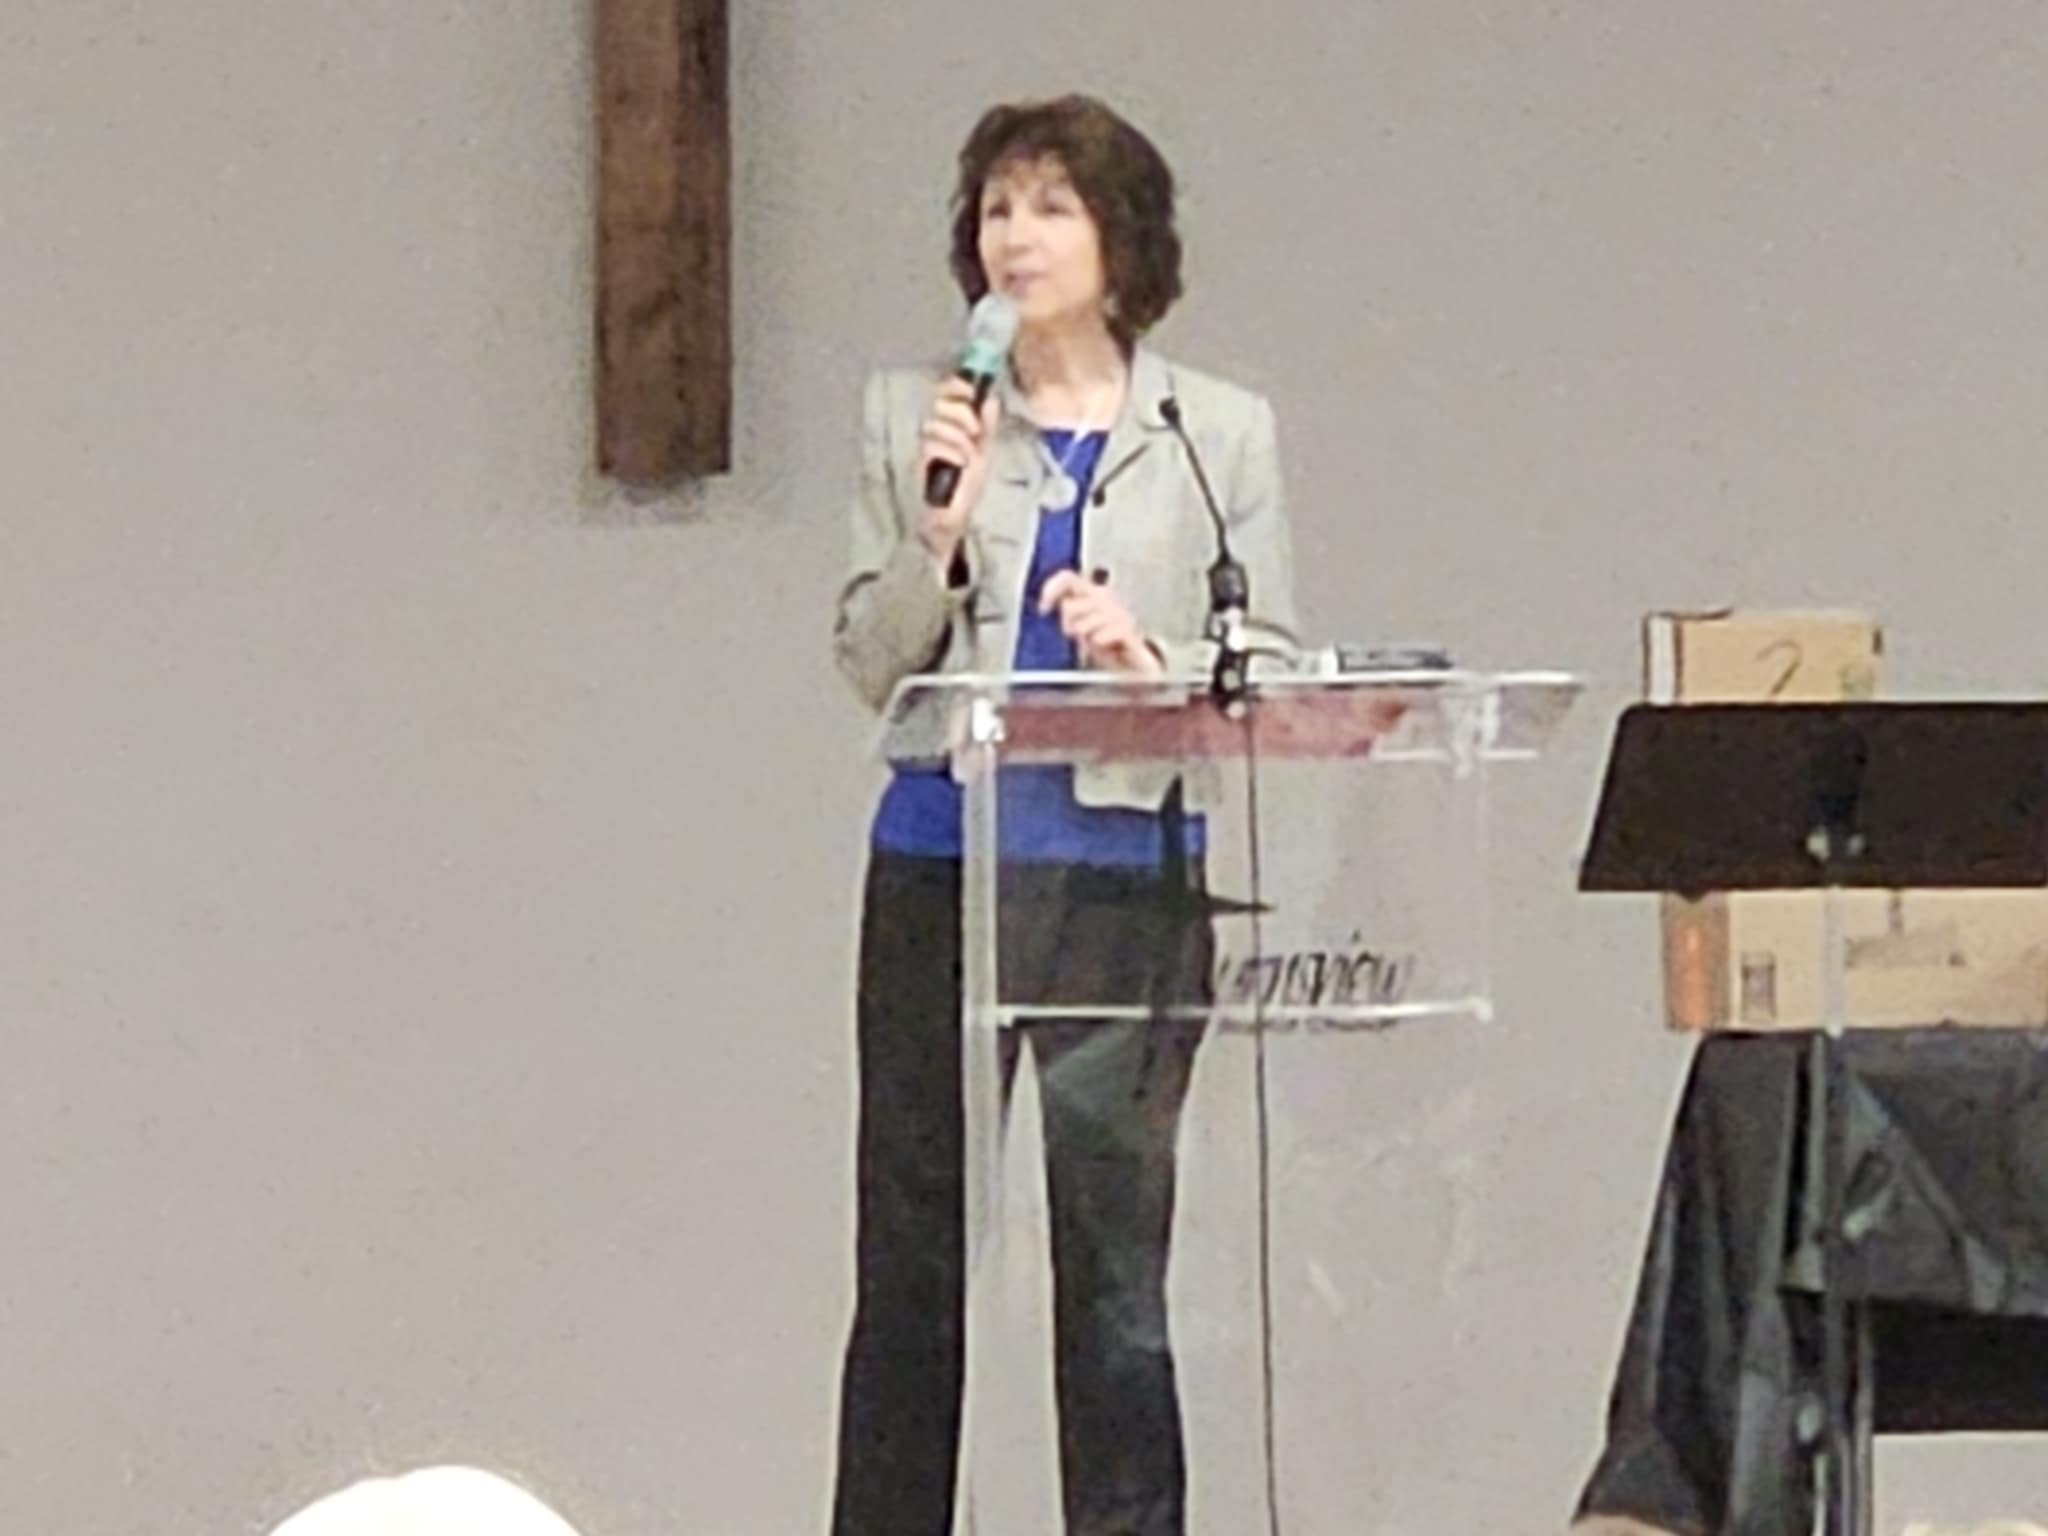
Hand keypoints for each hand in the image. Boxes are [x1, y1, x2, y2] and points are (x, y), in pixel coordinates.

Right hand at [916, 377, 1000, 566]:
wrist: (954, 518)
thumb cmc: (966, 486)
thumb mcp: (983, 451)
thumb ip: (987, 425)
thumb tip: (991, 398)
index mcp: (949, 423)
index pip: (945, 391)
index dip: (957, 386)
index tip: (972, 391)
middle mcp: (934, 430)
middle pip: (939, 402)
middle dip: (961, 411)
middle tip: (975, 430)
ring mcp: (925, 446)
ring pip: (937, 424)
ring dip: (960, 438)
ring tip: (969, 456)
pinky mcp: (919, 463)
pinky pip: (933, 446)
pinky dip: (953, 453)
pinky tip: (961, 465)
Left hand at [1038, 571, 1164, 675]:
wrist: (1136, 659)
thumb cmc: (1106, 640)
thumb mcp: (1081, 624)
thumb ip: (1068, 613)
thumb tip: (1050, 606)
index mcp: (1093, 592)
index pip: (1067, 579)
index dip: (1051, 590)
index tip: (1043, 610)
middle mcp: (1105, 597)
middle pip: (1068, 606)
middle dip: (1068, 624)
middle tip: (1079, 635)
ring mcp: (1117, 611)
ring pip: (1081, 626)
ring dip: (1084, 638)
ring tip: (1096, 641)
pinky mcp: (1127, 629)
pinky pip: (1098, 637)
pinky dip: (1098, 644)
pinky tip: (1105, 645)